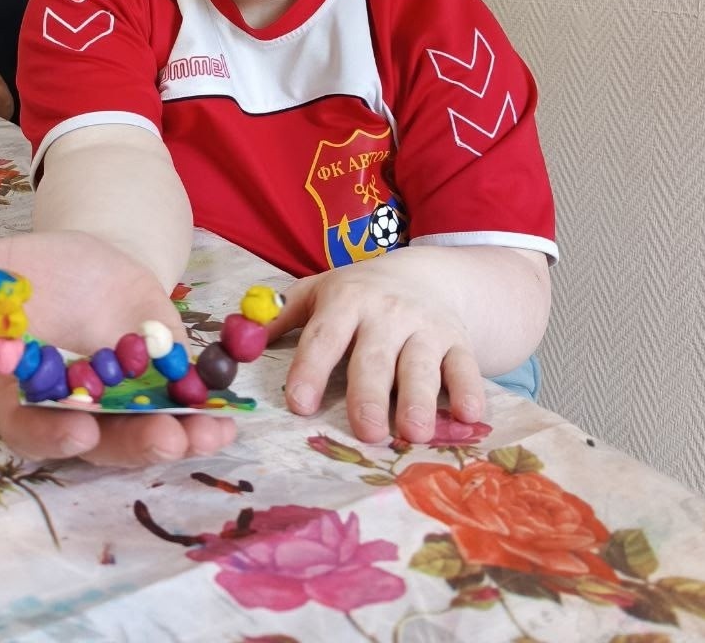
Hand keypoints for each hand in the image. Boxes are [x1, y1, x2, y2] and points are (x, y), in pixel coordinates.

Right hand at [0, 232, 235, 465]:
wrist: (92, 255)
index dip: (52, 435)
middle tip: (163, 441)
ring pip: (145, 432)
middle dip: (131, 444)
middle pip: (98, 442)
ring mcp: (123, 402)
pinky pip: (183, 408)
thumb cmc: (36, 269)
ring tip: (210, 433)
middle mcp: (77, 408)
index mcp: (28, 390)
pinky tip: (230, 416)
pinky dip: (207, 415)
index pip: (30, 428)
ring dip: (179, 437)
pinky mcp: (162, 386)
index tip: (79, 432)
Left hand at [269, 254, 483, 444]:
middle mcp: (386, 312)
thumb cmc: (360, 293)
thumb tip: (235, 342)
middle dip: (369, 394)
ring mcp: (425, 326)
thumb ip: (279, 318)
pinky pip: (466, 366)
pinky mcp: (458, 341)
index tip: (299, 404)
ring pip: (422, 365)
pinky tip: (469, 416)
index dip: (310, 369)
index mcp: (345, 300)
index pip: (324, 336)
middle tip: (365, 432)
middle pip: (375, 357)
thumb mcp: (318, 293)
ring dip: (419, 399)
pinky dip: (470, 390)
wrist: (427, 273)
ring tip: (413, 432)